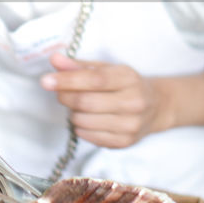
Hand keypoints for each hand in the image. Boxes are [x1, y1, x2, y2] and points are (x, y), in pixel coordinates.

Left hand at [40, 51, 163, 148]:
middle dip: (65, 96)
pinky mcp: (124, 142)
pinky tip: (87, 119)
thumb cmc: (126, 85)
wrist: (157, 106)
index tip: (46, 80)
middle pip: (86, 102)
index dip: (67, 80)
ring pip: (84, 121)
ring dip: (73, 113)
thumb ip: (80, 65)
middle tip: (59, 93)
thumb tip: (55, 60)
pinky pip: (89, 136)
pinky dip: (80, 127)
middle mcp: (133, 102)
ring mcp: (130, 125)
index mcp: (128, 78)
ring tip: (79, 106)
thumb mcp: (108, 69)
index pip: (94, 79)